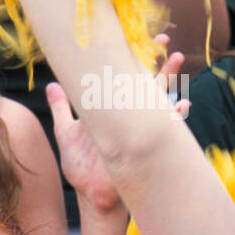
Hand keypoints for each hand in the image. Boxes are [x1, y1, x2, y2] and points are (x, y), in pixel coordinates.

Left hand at [49, 36, 187, 213]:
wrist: (92, 194)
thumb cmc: (82, 168)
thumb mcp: (67, 132)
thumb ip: (62, 108)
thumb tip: (52, 86)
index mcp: (112, 110)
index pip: (122, 78)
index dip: (127, 59)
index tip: (130, 40)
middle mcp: (129, 116)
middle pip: (145, 82)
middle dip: (155, 61)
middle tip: (162, 40)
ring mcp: (140, 128)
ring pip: (158, 98)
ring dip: (169, 80)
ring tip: (177, 59)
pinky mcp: (145, 143)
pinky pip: (166, 127)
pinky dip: (174, 116)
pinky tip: (182, 104)